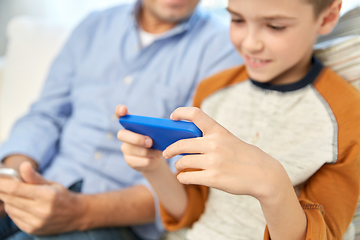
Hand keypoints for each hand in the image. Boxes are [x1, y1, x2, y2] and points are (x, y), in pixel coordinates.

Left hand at [0, 162, 85, 234]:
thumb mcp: (51, 184)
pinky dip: (14, 209)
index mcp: (47, 195)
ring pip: (10, 208)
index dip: (2, 183)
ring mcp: (36, 222)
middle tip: (5, 183)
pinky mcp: (32, 229)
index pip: (16, 189)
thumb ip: (34, 176)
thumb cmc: (62, 196)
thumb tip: (23, 165)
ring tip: (19, 195)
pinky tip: (23, 205)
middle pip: (10, 198)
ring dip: (9, 200)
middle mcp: (41, 210)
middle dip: (4, 190)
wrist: (75, 215)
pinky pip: (14, 217)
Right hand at [116, 105, 165, 172]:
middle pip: (122, 135)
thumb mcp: (157, 133)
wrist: (155, 158)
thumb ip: (155, 129)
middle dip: (137, 139)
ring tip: (157, 152)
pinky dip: (149, 160)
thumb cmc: (156, 140)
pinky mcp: (129, 160)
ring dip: (148, 152)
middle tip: (150, 142)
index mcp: (130, 124)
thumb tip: (160, 130)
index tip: (123, 109)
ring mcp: (125, 148)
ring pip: (133, 150)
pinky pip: (138, 161)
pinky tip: (153, 159)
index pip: (119, 114)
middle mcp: (124, 135)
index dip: (119, 111)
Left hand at [163, 107, 287, 200]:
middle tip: (166, 153)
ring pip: (182, 162)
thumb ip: (210, 139)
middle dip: (170, 150)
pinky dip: (182, 177)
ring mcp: (213, 162)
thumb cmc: (244, 156)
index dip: (180, 113)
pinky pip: (187, 177)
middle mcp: (214, 144)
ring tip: (179, 168)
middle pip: (181, 144)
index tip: (172, 117)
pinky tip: (184, 177)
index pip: (195, 114)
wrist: (264, 174)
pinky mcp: (212, 178)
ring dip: (178, 166)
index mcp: (219, 131)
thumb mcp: (229, 140)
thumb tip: (185, 145)